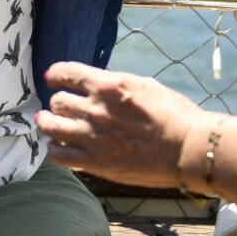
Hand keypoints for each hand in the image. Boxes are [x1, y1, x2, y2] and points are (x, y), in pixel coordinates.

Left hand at [35, 61, 205, 189]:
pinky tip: (58, 146)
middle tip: (62, 107)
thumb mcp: (145, 86)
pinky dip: (55, 149)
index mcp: (109, 86)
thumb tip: (99, 84)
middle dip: (59, 102)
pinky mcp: (95, 162)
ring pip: (51, 126)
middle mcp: (96, 109)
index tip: (52, 78)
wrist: (188, 149)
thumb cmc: (175, 115)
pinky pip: (59, 155)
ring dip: (49, 123)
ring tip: (49, 123)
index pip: (67, 73)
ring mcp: (93, 137)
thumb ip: (116, 84)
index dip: (55, 74)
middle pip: (58, 101)